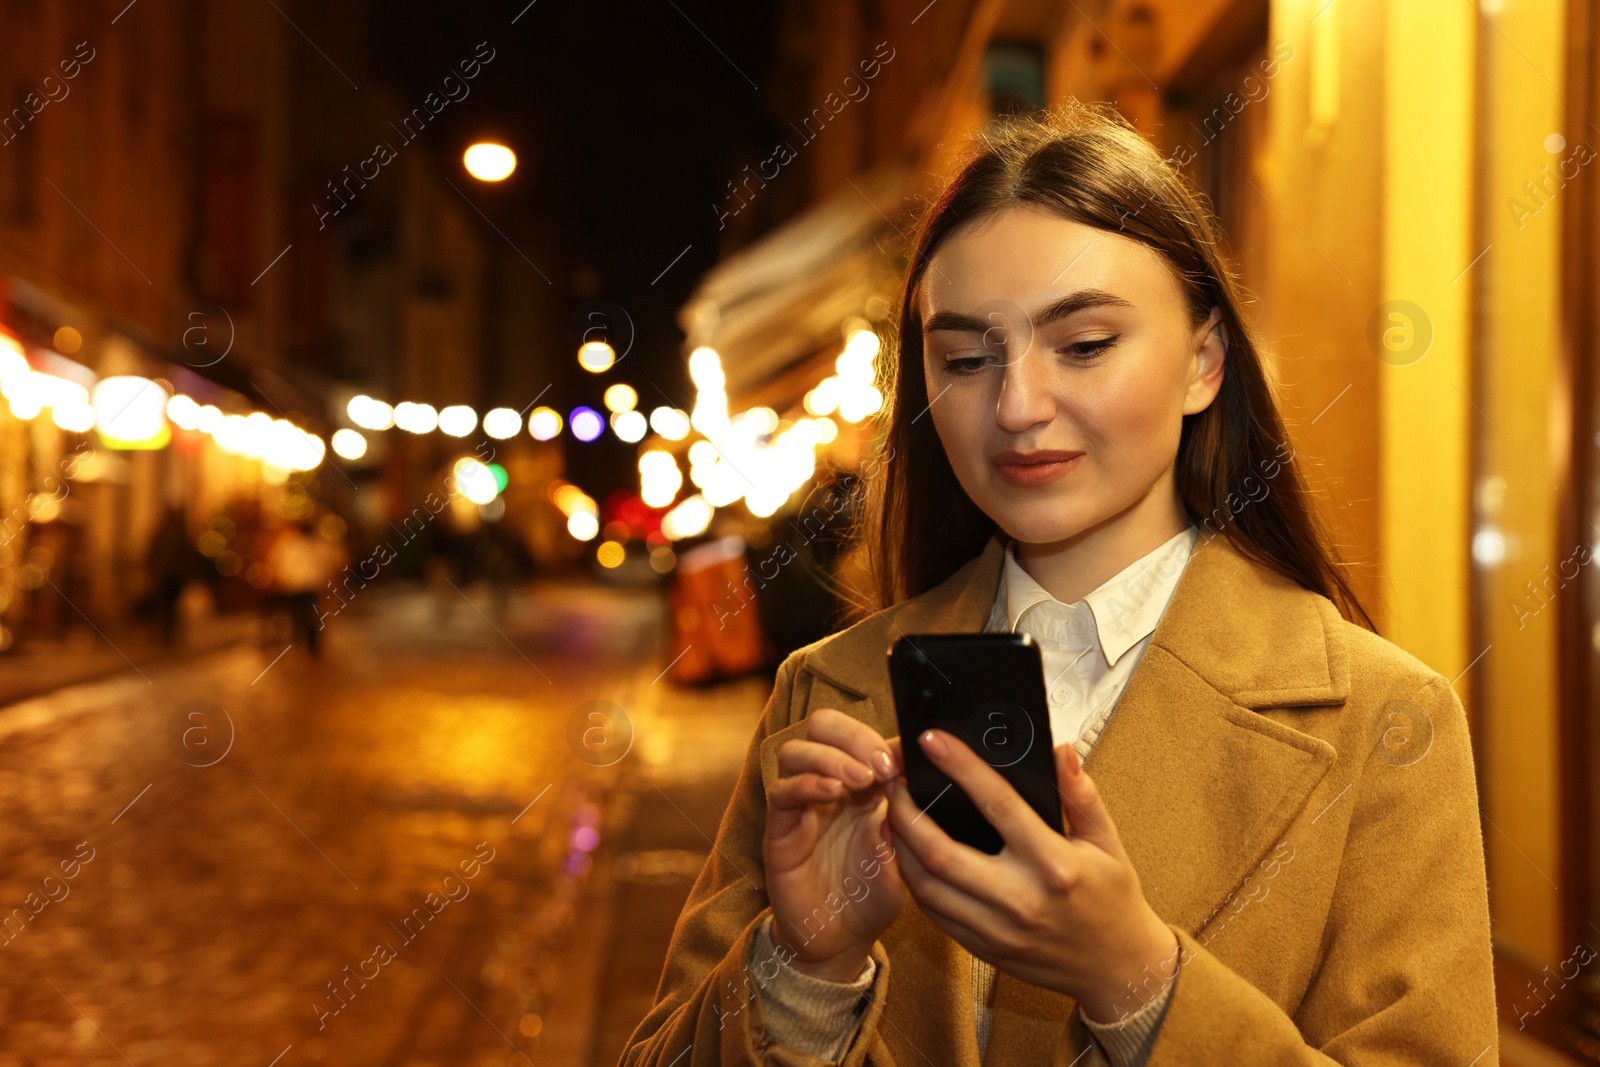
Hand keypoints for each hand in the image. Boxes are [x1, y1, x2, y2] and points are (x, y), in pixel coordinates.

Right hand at [763, 709, 909, 982]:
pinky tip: (833, 792)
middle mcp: (828, 786)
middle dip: (854, 735)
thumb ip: (903, 819)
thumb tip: (912, 778)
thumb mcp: (901, 856)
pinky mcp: (780, 829)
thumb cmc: (871, 898)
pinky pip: (782, 792)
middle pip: (823, 727)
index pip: (862, 736)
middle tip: (882, 763)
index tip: (909, 754)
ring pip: (797, 750)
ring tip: (862, 779)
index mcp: (861, 785)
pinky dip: (807, 783)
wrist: (840, 942)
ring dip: (831, 755)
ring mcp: (800, 805)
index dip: (885, 738)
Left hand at [885, 729, 1178, 1022]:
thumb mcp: (1107, 842)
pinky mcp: (984, 949)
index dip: (960, 766)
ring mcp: (998, 929)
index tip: (933, 740)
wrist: (1116, 967)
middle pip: (941, 851)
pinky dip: (914, 879)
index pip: (997, 804)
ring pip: (927, 885)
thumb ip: (1081, 795)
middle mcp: (1020, 899)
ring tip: (894, 812)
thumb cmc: (1112, 898)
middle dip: (906, 811)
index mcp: (1053, 864)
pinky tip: (909, 853)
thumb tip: (1059, 751)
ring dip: (901, 845)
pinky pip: (934, 912)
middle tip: (894, 780)